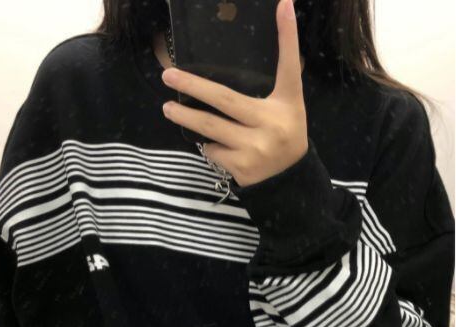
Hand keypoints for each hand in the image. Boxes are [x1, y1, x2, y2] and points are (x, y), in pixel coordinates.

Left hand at [161, 0, 307, 188]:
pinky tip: (219, 146)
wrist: (288, 179)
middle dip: (193, 87)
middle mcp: (270, 124)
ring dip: (185, 118)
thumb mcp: (287, 104)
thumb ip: (279, 77)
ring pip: (210, 128)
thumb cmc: (284, 133)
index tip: (283, 4)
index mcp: (286, 103)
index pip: (288, 65)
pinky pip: (213, 150)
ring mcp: (254, 148)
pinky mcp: (242, 167)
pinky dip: (210, 146)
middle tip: (168, 76)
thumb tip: (276, 28)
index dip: (287, 36)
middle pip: (224, 100)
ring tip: (168, 108)